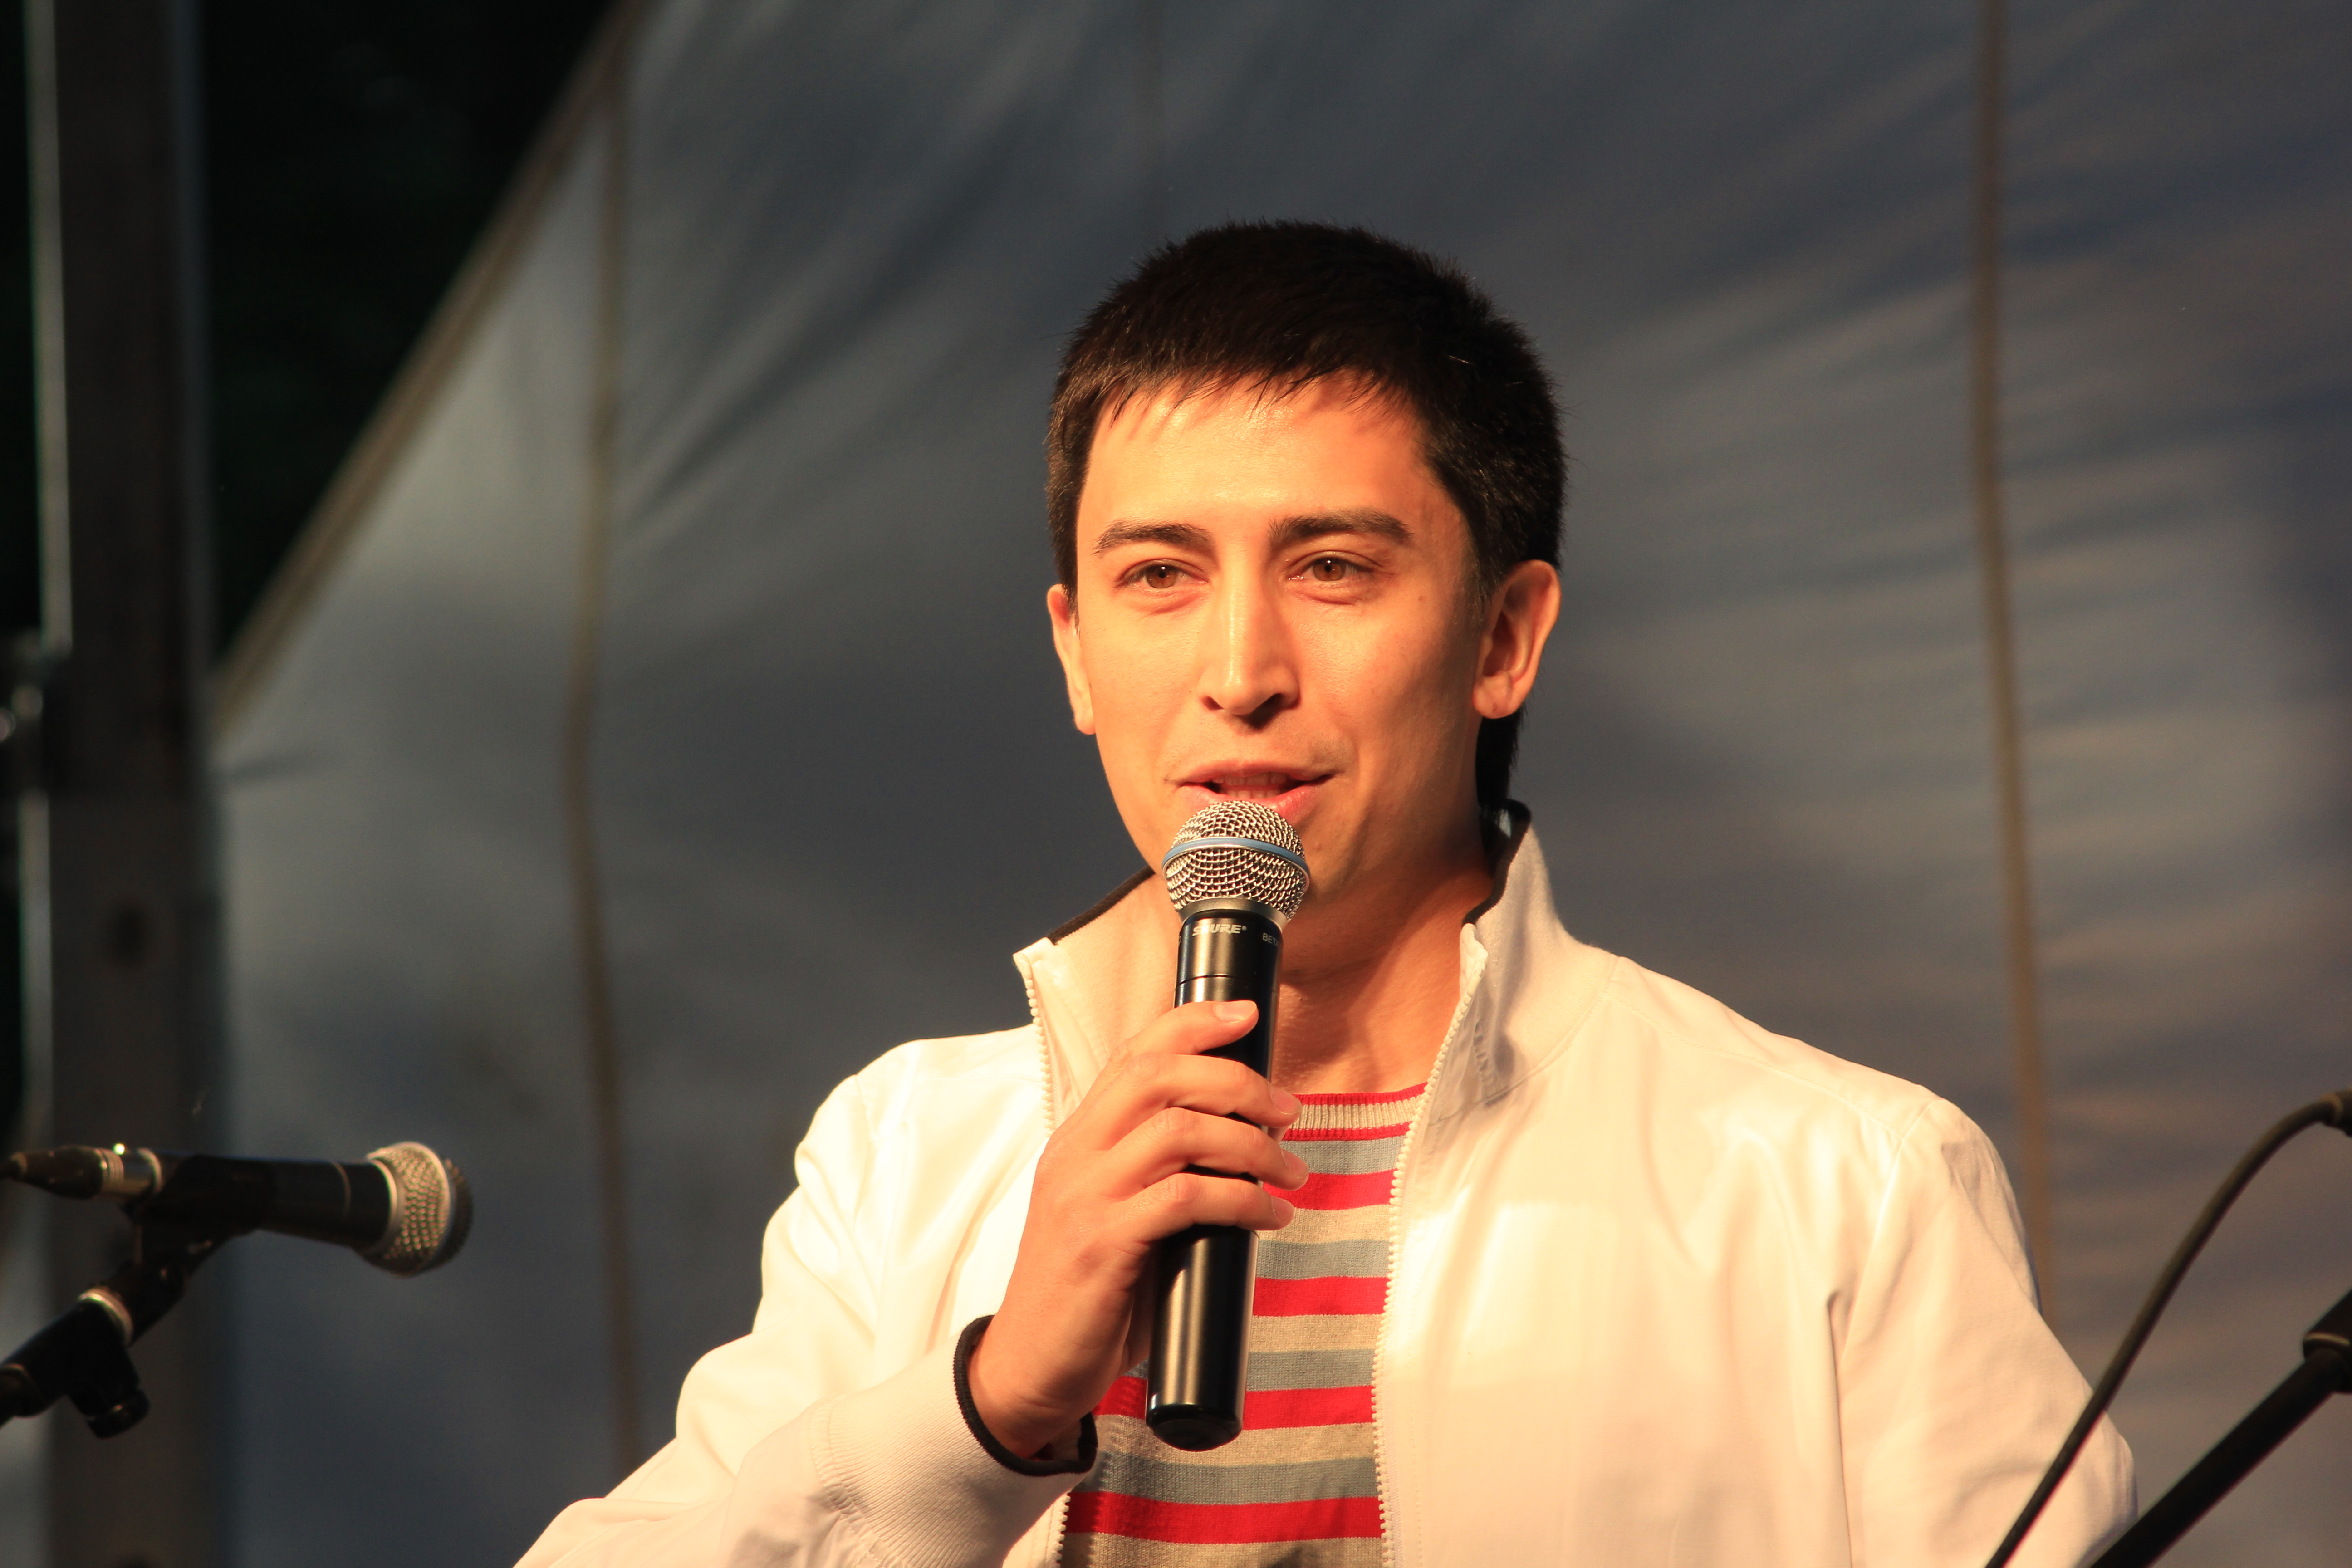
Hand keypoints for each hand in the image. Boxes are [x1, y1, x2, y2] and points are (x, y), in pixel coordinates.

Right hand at [965, 999, 1305, 1458]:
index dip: (1192, 1022)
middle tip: (1289, 1111)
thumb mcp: (1116, 1213)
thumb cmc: (1088, 1291)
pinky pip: (1184, 1198)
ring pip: (1177, 1130)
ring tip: (1290, 1171)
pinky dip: (1240, 1198)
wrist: (1031, 1367)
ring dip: (1250, 1143)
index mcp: (1078, 1137)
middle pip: (1160, 1078)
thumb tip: (1246, 1148)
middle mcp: (1076, 1154)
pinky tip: (1269, 1216)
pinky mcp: (1101, 1244)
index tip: (1246, 1015)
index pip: (1133, 1053)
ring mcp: (1085, 1196)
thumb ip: (1158, 1174)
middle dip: (1237, 1081)